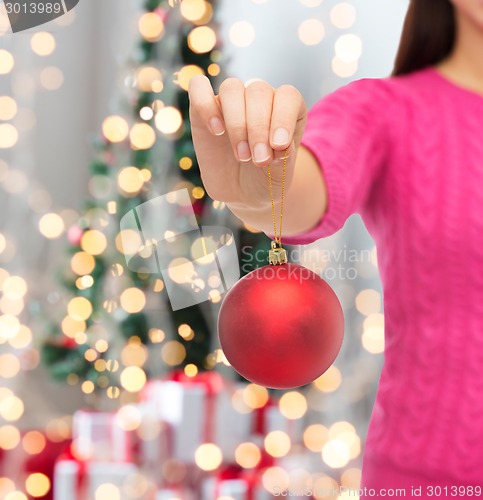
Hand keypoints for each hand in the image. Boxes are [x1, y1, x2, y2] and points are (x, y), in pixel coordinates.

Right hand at [188, 76, 306, 209]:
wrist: (243, 193)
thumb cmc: (267, 178)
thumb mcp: (281, 174)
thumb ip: (285, 157)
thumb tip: (281, 143)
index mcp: (287, 107)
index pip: (287, 96)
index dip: (283, 118)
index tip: (279, 145)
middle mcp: (260, 98)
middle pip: (258, 92)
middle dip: (258, 128)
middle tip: (259, 160)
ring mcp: (231, 102)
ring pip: (232, 88)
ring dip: (237, 123)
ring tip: (241, 155)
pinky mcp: (203, 109)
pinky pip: (198, 87)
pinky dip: (205, 105)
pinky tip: (216, 131)